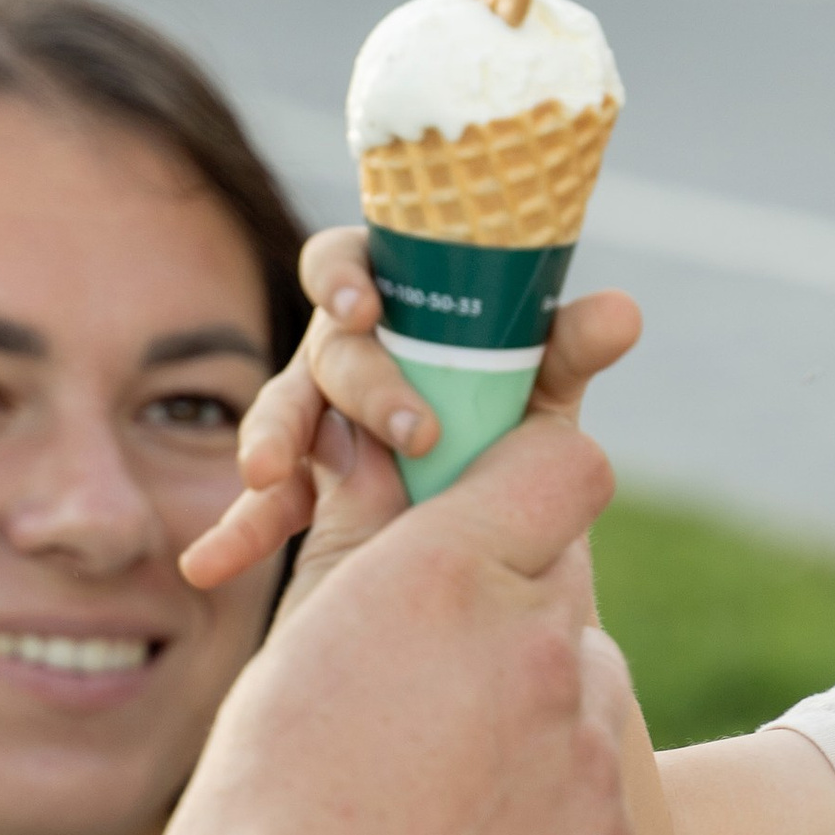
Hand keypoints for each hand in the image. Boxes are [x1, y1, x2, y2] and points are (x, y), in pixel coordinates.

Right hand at [149, 407, 638, 834]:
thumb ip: (359, 553)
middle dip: (506, 624)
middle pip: (560, 593)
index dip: (531, 490)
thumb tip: (374, 455)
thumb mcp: (289, 665)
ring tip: (431, 809)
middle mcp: (538, 646)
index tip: (493, 524)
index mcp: (442, 580)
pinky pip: (589, 803)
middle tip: (427, 697)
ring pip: (583, 700)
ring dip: (528, 726)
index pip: (563, 466)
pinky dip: (543, 824)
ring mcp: (590, 753)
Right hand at [179, 227, 638, 592]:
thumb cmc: (506, 415)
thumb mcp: (535, 386)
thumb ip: (564, 349)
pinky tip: (209, 567)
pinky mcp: (300, 487)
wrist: (489, 509)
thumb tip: (624, 312)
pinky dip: (238, 532)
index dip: (347, 279)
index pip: (346, 266)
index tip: (365, 310)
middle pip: (329, 352)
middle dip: (366, 388)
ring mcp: (316, 421)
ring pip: (283, 420)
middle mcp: (343, 354)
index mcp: (392, 307)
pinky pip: (264, 506)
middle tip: (415, 435)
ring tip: (268, 476)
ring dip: (275, 441)